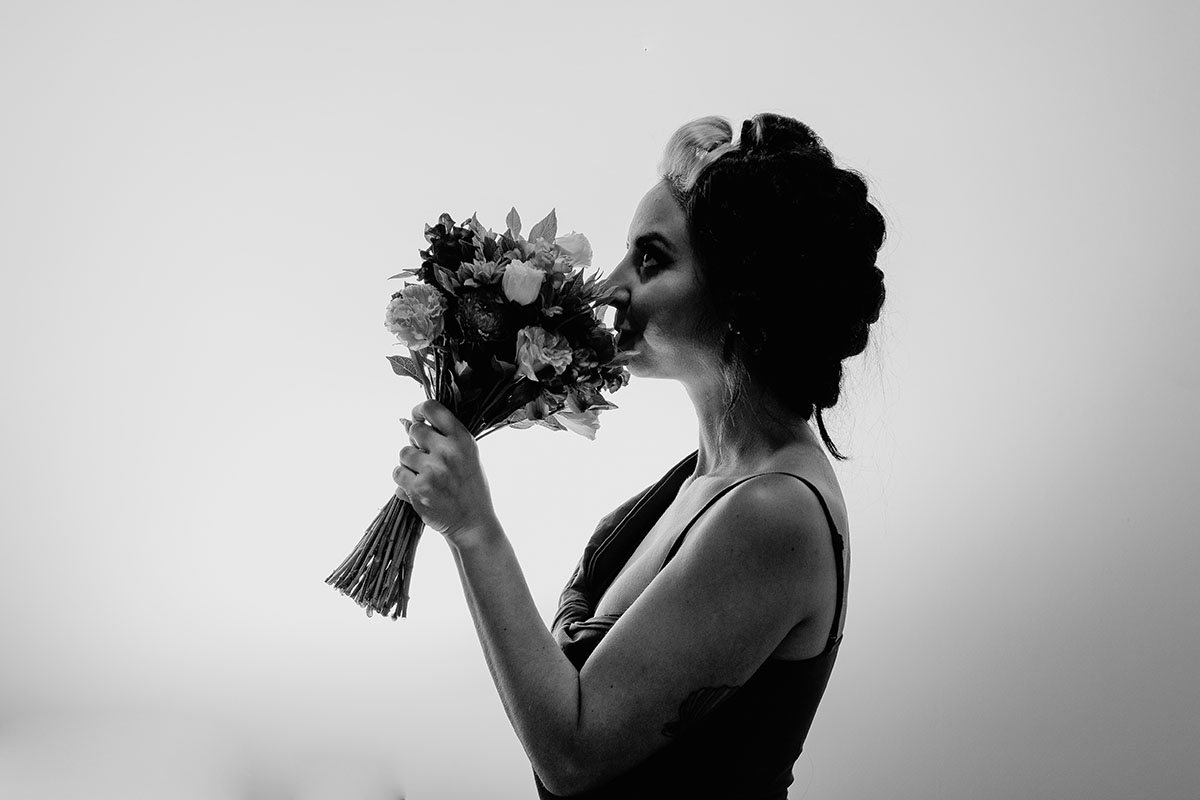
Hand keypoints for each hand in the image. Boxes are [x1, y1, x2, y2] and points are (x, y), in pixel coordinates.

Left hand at [392, 399, 498, 543]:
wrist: (472, 522)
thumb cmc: (469, 486)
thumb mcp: (467, 455)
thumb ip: (443, 437)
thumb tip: (406, 422)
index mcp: (463, 439)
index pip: (432, 408)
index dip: (420, 411)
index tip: (417, 418)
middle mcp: (448, 452)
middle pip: (414, 430)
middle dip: (416, 442)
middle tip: (426, 458)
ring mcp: (432, 470)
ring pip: (403, 453)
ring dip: (409, 464)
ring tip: (425, 476)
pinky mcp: (419, 488)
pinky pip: (397, 473)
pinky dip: (403, 481)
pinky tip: (418, 488)